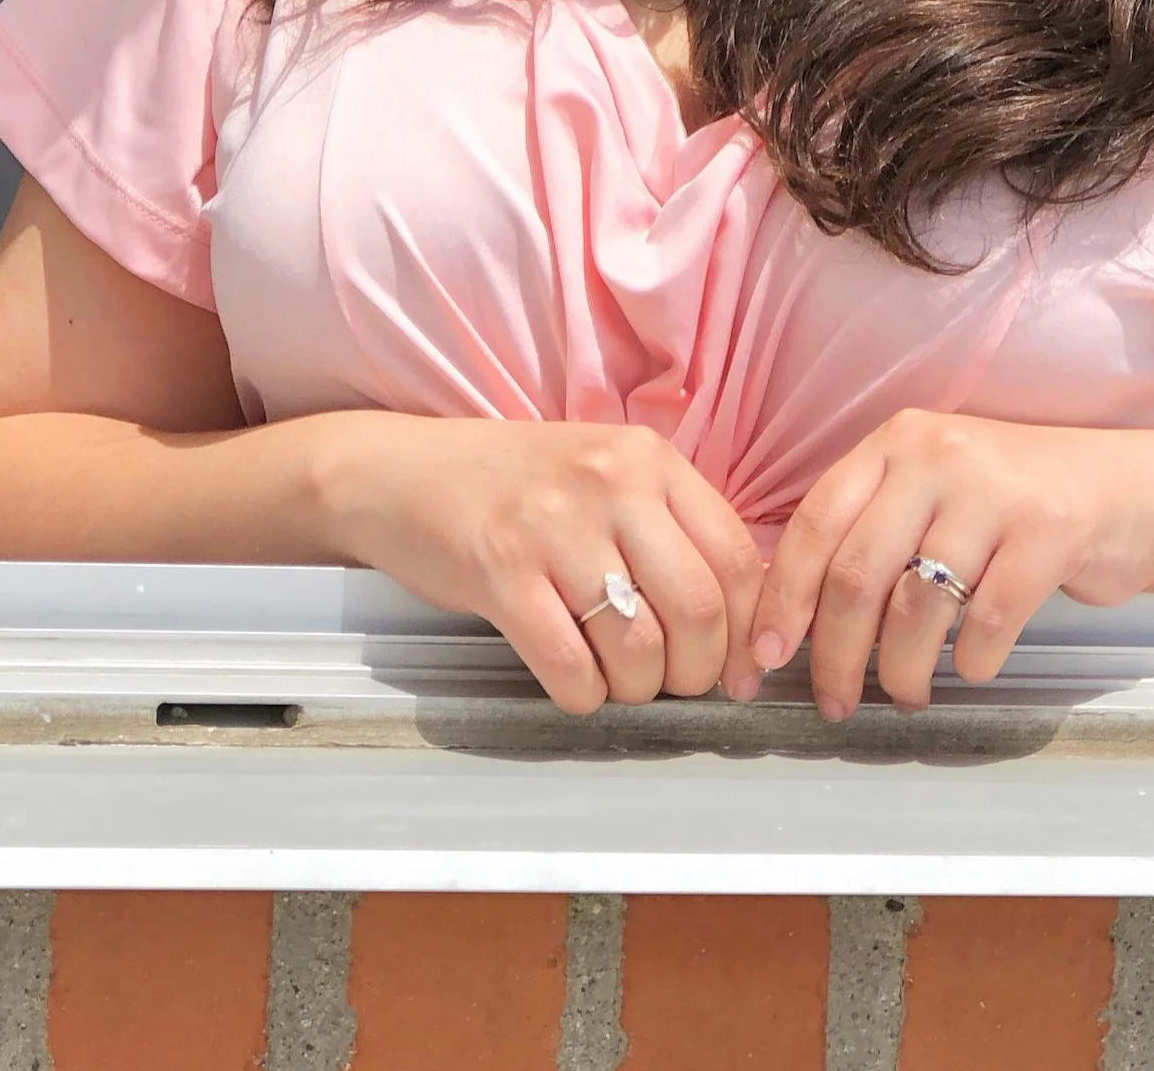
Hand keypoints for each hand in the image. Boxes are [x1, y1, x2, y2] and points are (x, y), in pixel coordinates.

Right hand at [318, 415, 764, 714]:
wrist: (404, 472)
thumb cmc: (514, 484)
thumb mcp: (606, 473)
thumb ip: (669, 527)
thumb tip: (737, 618)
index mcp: (648, 458)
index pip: (735, 555)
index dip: (749, 629)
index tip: (743, 670)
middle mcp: (610, 484)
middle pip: (696, 607)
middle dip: (698, 670)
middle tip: (677, 685)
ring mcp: (554, 527)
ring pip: (638, 645)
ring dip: (638, 688)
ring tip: (620, 682)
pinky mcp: (500, 573)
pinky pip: (569, 665)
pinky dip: (583, 694)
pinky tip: (574, 684)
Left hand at [742, 411, 1153, 716]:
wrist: (1131, 491)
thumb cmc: (1016, 504)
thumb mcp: (935, 490)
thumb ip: (872, 530)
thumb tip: (794, 615)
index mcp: (896, 442)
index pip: (815, 523)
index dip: (784, 598)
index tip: (768, 656)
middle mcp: (938, 455)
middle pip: (857, 574)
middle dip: (835, 653)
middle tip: (835, 700)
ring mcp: (995, 490)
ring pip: (916, 608)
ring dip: (900, 672)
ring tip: (905, 695)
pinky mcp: (1049, 530)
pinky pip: (987, 622)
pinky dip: (971, 663)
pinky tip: (971, 669)